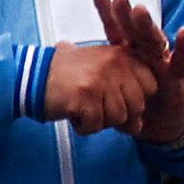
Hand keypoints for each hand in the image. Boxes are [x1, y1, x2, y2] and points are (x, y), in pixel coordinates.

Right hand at [37, 39, 155, 132]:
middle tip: (95, 105)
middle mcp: (115, 63)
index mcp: (122, 55)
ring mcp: (101, 78)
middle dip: (117, 114)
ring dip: (98, 121)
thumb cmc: (69, 79)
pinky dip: (83, 126)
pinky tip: (72, 112)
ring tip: (83, 107)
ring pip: (118, 118)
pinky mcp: (86, 95)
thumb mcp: (102, 80)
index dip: (135, 99)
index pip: (151, 85)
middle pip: (137, 106)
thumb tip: (138, 127)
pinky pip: (95, 125)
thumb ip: (123, 99)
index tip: (115, 97)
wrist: (33, 76)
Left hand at [95, 0, 183, 154]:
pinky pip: (181, 59)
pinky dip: (183, 46)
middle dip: (126, 14)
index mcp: (127, 53)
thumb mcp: (110, 87)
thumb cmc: (135, 99)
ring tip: (140, 11)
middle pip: (134, 30)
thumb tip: (60, 52)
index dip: (108, 12)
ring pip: (154, 39)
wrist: (164, 119)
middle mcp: (144, 52)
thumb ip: (90, 72)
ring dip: (148, 25)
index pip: (116, 28)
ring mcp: (161, 60)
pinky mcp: (177, 73)